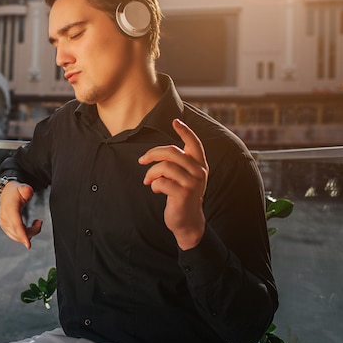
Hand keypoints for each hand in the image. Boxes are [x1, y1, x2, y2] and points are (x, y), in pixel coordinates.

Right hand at [0, 181, 41, 248]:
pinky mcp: (4, 227)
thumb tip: (28, 191)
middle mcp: (5, 218)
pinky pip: (15, 236)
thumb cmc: (16, 191)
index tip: (28, 245)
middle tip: (39, 222)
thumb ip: (26, 189)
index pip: (17, 225)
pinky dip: (24, 234)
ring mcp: (3, 224)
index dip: (23, 235)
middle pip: (19, 233)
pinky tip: (29, 227)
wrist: (6, 192)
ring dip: (29, 233)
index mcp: (10, 209)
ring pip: (17, 237)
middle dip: (32, 232)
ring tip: (36, 223)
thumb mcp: (22, 187)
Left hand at [138, 119, 207, 249]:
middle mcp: (199, 172)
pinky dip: (153, 185)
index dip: (185, 131)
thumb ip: (176, 164)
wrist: (188, 221)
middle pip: (172, 152)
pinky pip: (160, 182)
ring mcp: (192, 183)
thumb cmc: (182, 195)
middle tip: (142, 160)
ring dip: (150, 173)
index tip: (175, 121)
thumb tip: (153, 154)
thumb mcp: (183, 177)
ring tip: (148, 180)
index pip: (194, 143)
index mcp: (200, 165)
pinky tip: (155, 190)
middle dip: (152, 154)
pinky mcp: (183, 195)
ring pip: (164, 167)